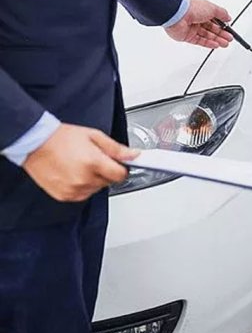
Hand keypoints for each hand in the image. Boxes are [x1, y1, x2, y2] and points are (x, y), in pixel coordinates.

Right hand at [23, 124, 139, 201]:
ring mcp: (74, 189)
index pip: (120, 175)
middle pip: (108, 182)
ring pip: (96, 189)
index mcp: (94, 163)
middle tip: (93, 159)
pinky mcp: (65, 196)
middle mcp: (84, 179)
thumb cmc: (61, 138)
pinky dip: (81, 186)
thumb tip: (135, 155)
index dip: (121, 168)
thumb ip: (116, 149)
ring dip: (93, 180)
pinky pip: (82, 194)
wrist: (35, 143)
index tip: (118, 164)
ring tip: (80, 165)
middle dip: (105, 172)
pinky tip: (72, 173)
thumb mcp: (94, 136)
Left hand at [165, 0, 234, 48]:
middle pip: (212, 28)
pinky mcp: (187, 36)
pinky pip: (200, 41)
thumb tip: (228, 17)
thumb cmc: (190, 8)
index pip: (214, 19)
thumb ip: (222, 13)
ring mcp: (191, 28)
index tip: (229, 29)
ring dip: (217, 39)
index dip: (223, 25)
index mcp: (201, 9)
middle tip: (229, 38)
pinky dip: (208, 43)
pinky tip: (216, 45)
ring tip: (225, 43)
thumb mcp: (212, 8)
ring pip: (207, 35)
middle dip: (221, 34)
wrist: (177, 15)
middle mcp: (196, 18)